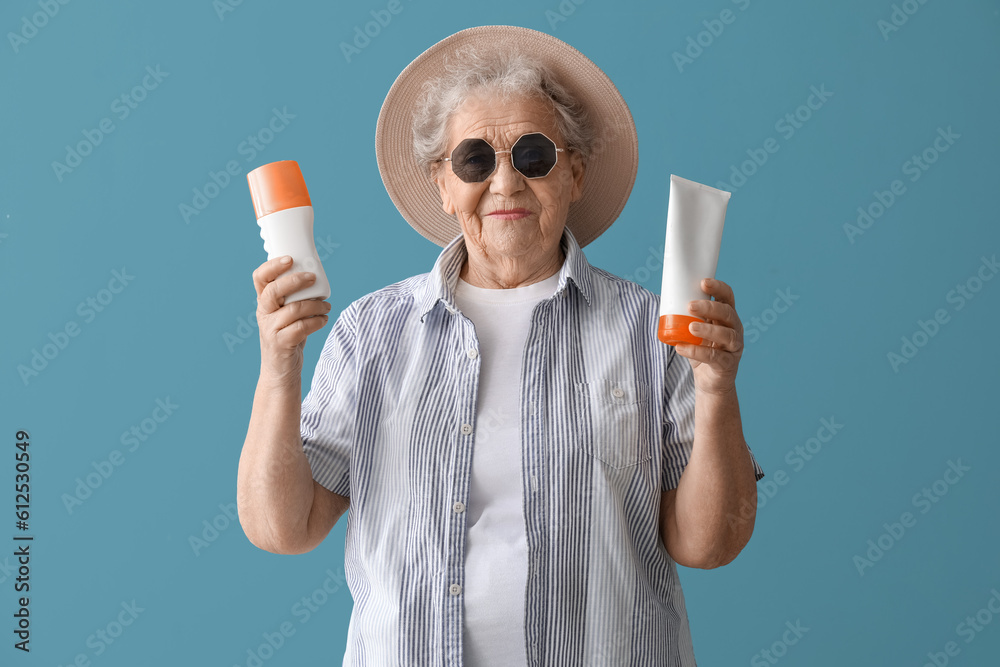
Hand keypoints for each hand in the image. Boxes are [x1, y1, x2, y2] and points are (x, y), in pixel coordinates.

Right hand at [252, 255, 331, 385]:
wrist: (280, 370)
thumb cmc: (287, 336)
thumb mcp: (285, 314)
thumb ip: (293, 298)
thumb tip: (316, 275)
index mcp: (264, 302)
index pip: (260, 278)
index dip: (272, 266)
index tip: (290, 259)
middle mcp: (264, 313)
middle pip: (274, 291)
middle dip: (296, 280)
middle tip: (313, 278)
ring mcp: (270, 329)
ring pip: (293, 309)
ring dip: (315, 305)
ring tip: (327, 306)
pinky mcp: (281, 343)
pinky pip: (301, 328)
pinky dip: (317, 322)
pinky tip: (324, 320)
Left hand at [673, 278, 742, 394]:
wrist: (709, 381)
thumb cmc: (701, 350)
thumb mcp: (694, 330)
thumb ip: (686, 316)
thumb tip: (664, 300)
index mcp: (726, 316)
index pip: (727, 297)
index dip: (718, 288)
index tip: (703, 282)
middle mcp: (734, 329)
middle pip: (728, 313)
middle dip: (710, 307)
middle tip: (690, 305)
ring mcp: (734, 347)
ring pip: (726, 335)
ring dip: (708, 329)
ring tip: (690, 327)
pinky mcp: (728, 364)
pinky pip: (715, 357)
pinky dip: (697, 351)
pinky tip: (682, 348)